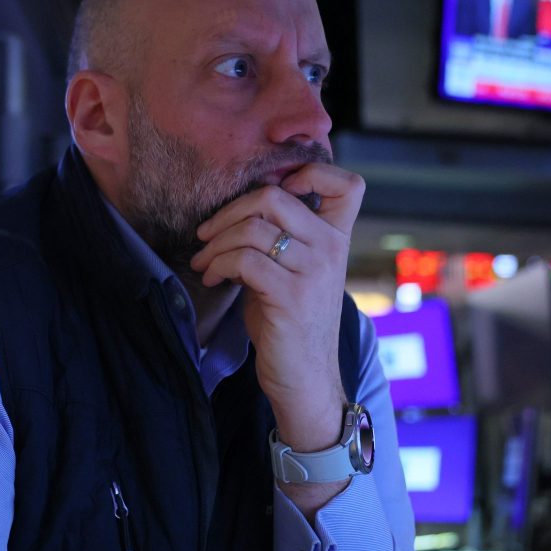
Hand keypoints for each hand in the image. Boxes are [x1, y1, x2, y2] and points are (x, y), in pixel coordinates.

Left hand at [189, 163, 364, 454]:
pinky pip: (243, 260)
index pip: (347, 183)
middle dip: (229, 211)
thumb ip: (280, 238)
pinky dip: (218, 265)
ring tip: (203, 262)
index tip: (269, 193)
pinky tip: (211, 278)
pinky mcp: (290, 295)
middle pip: (274, 196)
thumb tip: (238, 209)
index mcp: (337, 239)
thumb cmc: (290, 323)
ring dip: (215, 244)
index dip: (309, 172)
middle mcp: (331, 249)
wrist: (304, 378)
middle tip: (207, 234)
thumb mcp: (293, 272)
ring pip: (252, 229)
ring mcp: (313, 272)